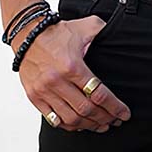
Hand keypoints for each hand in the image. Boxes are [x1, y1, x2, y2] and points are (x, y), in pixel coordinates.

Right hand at [15, 16, 131, 132]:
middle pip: (86, 110)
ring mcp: (44, 91)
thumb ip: (102, 30)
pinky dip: (68, 125)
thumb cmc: (56, 32)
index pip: (98, 93)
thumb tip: (119, 35)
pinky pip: (53, 119)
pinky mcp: (35, 97)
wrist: (27, 34)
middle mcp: (57, 81)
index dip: (114, 107)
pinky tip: (80, 124)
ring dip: (89, 125)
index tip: (124, 113)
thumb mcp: (84, 26)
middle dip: (105, 118)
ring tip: (101, 125)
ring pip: (70, 119)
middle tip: (115, 121)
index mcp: (72, 66)